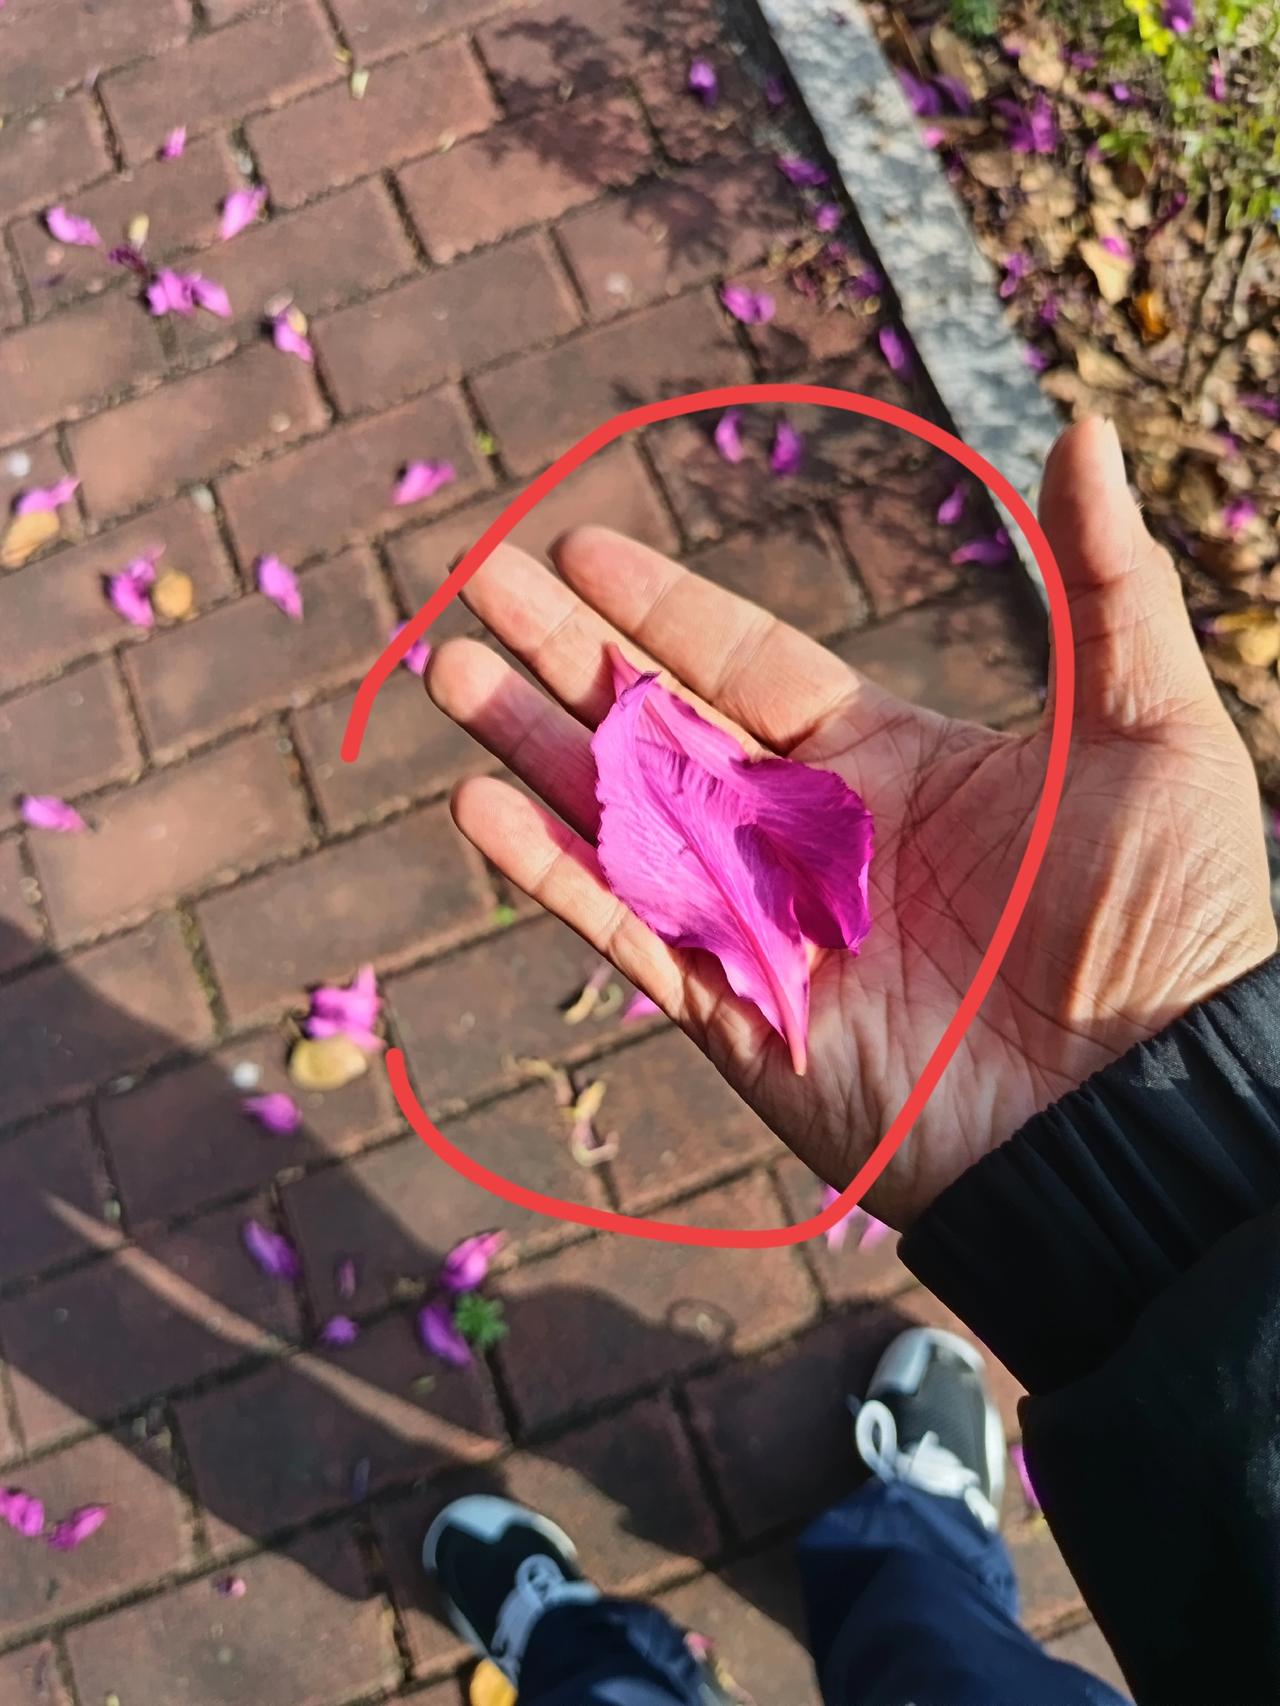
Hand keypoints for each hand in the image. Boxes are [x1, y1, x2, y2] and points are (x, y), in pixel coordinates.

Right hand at [425, 418, 1275, 1226]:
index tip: (581, 545)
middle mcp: (805, 836)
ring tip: (449, 670)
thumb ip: (1105, 588)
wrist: (1148, 1111)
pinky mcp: (738, 1014)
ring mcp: (763, 925)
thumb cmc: (1169, 923)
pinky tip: (485, 806)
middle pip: (659, 724)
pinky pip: (628, 933)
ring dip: (534, 748)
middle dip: (567, 654)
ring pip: (621, 820)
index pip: (746, 664)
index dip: (664, 606)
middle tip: (477, 581)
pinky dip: (556, 873)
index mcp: (884, 761)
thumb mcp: (1155, 731)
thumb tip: (1080, 431)